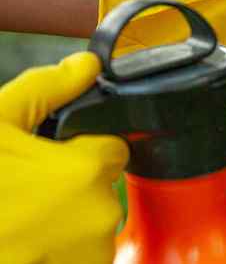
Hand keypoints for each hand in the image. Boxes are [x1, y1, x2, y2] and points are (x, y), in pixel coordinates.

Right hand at [0, 53, 127, 263]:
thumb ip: (44, 89)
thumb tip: (85, 65)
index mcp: (87, 171)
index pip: (114, 149)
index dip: (85, 148)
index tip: (57, 156)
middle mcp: (101, 214)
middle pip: (103, 185)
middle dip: (74, 183)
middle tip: (30, 188)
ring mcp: (93, 252)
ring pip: (94, 219)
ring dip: (69, 216)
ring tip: (26, 216)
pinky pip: (84, 251)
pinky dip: (63, 245)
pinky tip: (31, 240)